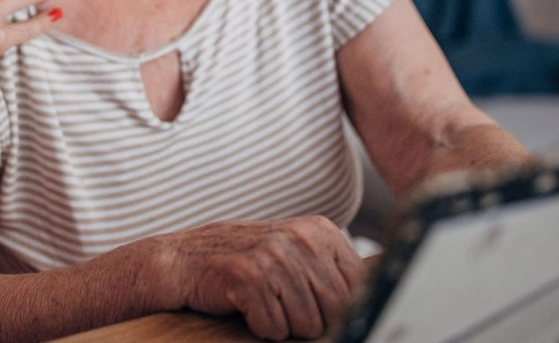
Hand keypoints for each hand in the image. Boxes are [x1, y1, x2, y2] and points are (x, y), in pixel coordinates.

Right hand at [162, 216, 364, 340]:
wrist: (180, 260)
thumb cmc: (240, 263)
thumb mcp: (292, 256)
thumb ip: (331, 274)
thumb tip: (378, 304)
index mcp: (320, 230)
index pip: (359, 290)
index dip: (336, 310)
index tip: (310, 304)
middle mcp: (301, 237)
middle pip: (335, 312)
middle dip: (307, 320)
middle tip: (277, 300)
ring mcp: (275, 254)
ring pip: (306, 325)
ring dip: (281, 324)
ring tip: (260, 300)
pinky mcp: (250, 276)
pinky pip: (274, 328)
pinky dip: (258, 326)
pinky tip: (244, 304)